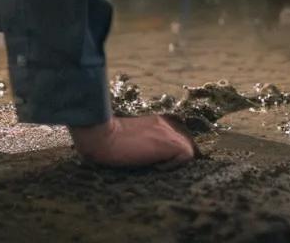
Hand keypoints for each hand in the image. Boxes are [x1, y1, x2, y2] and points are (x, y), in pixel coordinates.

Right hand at [69, 115, 197, 167]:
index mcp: (155, 123)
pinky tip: (154, 166)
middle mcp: (165, 124)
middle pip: (183, 144)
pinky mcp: (169, 143)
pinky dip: (173, 164)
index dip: (167, 153)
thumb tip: (149, 155)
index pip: (173, 139)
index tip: (151, 161)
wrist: (102, 136)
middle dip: (173, 158)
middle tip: (153, 165)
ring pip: (187, 149)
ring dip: (173, 161)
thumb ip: (143, 140)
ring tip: (153, 165)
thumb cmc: (107, 141)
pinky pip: (186, 155)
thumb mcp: (129, 138)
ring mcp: (168, 132)